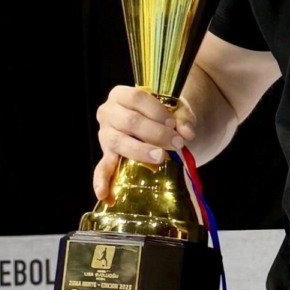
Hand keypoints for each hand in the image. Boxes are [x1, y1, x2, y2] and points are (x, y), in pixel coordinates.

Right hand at [93, 85, 196, 200]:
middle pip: (130, 121)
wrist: (154, 121)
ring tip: (160, 157)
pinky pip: (102, 168)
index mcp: (121, 95)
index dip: (156, 111)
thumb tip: (187, 133)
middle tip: (176, 143)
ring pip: (119, 142)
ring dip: (141, 151)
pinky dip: (102, 182)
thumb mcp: (175, 110)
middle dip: (156, 133)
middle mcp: (108, 112)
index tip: (172, 122)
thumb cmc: (163, 112)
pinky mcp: (107, 154)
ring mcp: (106, 135)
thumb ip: (182, 118)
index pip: (136, 98)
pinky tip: (105, 195)